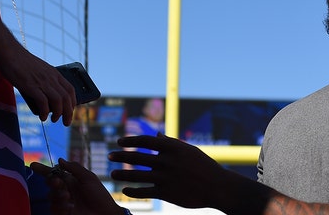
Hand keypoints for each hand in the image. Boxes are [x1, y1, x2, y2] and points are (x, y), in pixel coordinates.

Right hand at [0, 46, 76, 125]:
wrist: (9, 52)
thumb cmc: (21, 62)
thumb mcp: (39, 70)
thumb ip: (45, 80)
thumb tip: (46, 97)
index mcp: (54, 73)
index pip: (70, 90)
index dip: (73, 103)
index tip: (70, 111)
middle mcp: (51, 78)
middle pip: (66, 98)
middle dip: (69, 113)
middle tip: (66, 122)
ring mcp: (42, 82)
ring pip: (58, 101)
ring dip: (59, 114)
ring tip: (53, 120)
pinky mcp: (31, 86)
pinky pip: (43, 102)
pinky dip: (45, 112)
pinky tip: (42, 117)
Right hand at [31, 159, 122, 214]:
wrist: (104, 214)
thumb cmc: (99, 196)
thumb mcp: (89, 179)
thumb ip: (74, 168)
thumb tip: (60, 160)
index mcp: (71, 181)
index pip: (55, 173)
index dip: (43, 169)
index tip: (33, 165)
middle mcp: (65, 191)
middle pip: (50, 183)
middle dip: (52, 181)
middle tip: (59, 183)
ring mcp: (63, 203)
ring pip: (50, 196)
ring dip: (58, 195)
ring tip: (69, 198)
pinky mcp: (62, 213)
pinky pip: (53, 208)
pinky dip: (60, 207)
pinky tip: (70, 208)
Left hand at [109, 134, 233, 209]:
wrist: (218, 187)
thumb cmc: (204, 166)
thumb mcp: (189, 150)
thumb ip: (171, 143)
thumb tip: (157, 135)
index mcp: (172, 148)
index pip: (145, 140)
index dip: (130, 140)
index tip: (120, 141)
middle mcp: (167, 161)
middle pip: (137, 157)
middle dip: (121, 156)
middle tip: (110, 156)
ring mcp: (166, 177)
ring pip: (137, 175)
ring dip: (122, 175)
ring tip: (112, 174)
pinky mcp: (167, 193)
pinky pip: (145, 191)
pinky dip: (133, 192)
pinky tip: (125, 191)